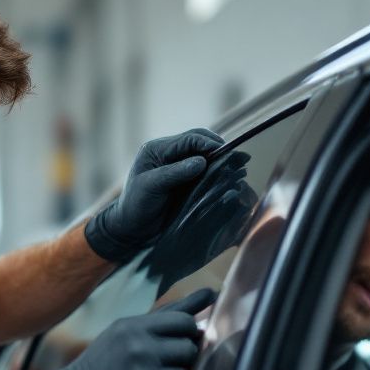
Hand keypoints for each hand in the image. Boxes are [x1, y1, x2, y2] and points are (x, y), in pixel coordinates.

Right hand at [31, 289, 216, 369]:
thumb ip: (169, 314)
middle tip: (161, 364)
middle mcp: (140, 351)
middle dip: (181, 357)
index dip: (187, 332)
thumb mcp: (126, 331)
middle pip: (189, 348)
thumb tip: (211, 293)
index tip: (177, 339)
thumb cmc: (104, 362)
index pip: (183, 322)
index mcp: (133, 329)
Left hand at [142, 150, 257, 293]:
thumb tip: (201, 161)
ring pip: (205, 157)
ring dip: (220, 161)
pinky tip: (228, 180)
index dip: (208, 143)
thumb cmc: (136, 206)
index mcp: (157, 149)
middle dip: (218, 149)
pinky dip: (217, 174)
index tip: (225, 152)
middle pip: (200, 143)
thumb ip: (174, 173)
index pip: (189, 138)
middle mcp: (169, 155)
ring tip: (238, 168)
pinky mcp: (186, 182)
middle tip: (238, 159)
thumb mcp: (150, 187)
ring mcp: (179, 168)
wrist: (132, 230)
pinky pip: (205, 173)